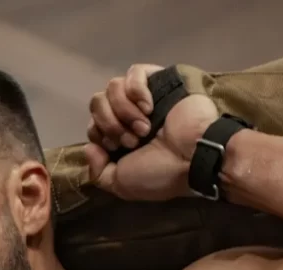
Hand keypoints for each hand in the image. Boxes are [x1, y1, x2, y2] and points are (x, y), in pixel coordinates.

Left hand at [84, 65, 218, 201]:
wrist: (193, 157)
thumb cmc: (160, 173)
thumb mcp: (123, 185)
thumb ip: (99, 173)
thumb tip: (89, 148)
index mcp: (119, 138)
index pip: (92, 124)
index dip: (100, 134)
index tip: (118, 148)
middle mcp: (128, 115)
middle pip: (96, 102)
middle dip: (111, 124)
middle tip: (133, 140)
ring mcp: (142, 96)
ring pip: (112, 87)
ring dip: (125, 112)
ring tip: (145, 129)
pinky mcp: (157, 79)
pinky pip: (133, 72)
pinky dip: (136, 90)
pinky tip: (149, 107)